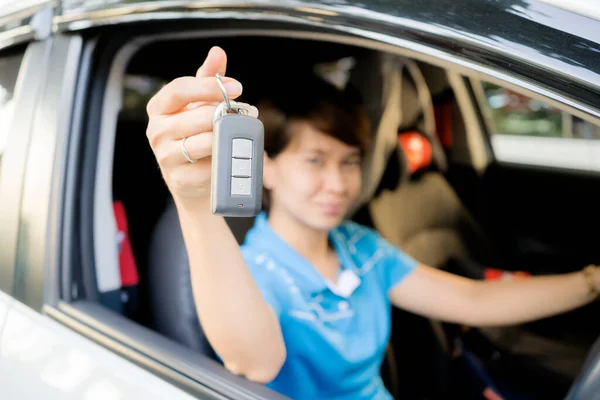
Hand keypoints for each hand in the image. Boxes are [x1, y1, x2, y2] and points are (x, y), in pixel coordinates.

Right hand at [145, 46, 256, 202]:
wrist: (191, 179)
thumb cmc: (195, 133)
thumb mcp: (199, 104)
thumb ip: (208, 79)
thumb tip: (217, 53)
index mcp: (159, 107)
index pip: (180, 89)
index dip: (209, 87)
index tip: (236, 88)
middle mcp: (157, 131)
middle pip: (198, 117)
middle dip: (226, 115)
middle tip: (246, 113)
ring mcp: (166, 157)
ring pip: (206, 142)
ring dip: (229, 137)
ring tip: (240, 133)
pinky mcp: (180, 179)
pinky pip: (211, 166)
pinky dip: (225, 160)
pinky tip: (229, 156)